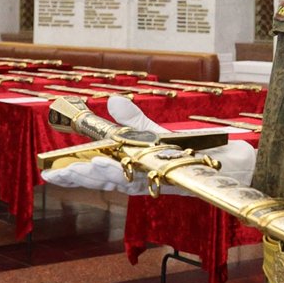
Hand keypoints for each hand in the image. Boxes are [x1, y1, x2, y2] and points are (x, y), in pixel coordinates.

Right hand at [39, 96, 256, 195]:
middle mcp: (145, 179)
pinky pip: (158, 178)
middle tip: (57, 174)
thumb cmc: (194, 151)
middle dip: (83, 177)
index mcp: (135, 169)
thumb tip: (111, 100)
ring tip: (82, 169)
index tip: (50, 173)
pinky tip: (124, 168)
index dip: (75, 174)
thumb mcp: (159, 133)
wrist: (233, 162)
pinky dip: (140, 173)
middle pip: (109, 180)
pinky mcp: (180, 180)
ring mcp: (161, 181)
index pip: (101, 173)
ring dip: (106, 176)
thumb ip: (134, 121)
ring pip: (128, 182)